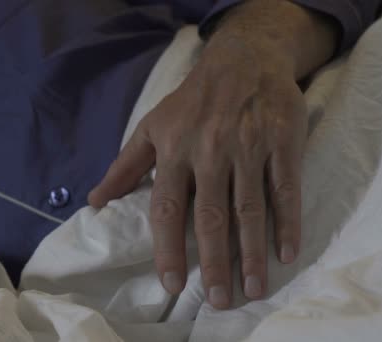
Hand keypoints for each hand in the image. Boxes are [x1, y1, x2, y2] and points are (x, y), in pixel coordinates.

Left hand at [89, 33, 307, 308]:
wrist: (242, 59)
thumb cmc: (191, 101)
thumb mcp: (151, 127)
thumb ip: (124, 166)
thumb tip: (94, 201)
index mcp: (174, 150)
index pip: (167, 208)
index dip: (168, 248)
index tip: (172, 283)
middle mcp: (210, 151)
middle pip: (211, 216)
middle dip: (214, 262)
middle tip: (217, 300)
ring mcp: (249, 147)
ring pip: (249, 209)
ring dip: (251, 252)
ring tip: (251, 288)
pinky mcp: (282, 142)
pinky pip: (285, 188)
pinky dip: (287, 222)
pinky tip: (285, 253)